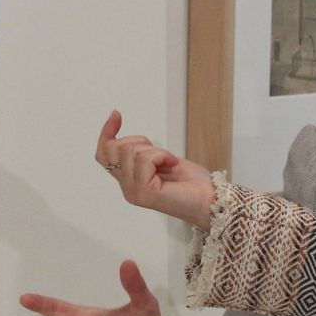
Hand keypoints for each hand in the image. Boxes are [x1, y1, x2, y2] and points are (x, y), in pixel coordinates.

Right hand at [96, 111, 216, 229]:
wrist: (211, 201)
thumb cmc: (193, 183)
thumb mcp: (163, 161)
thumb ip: (144, 155)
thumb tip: (129, 139)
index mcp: (130, 181)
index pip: (103, 155)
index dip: (106, 133)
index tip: (117, 115)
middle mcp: (127, 189)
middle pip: (115, 149)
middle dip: (140, 141)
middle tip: (161, 154)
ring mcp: (134, 192)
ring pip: (130, 151)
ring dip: (155, 150)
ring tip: (168, 163)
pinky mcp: (144, 192)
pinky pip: (145, 159)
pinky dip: (162, 155)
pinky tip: (172, 165)